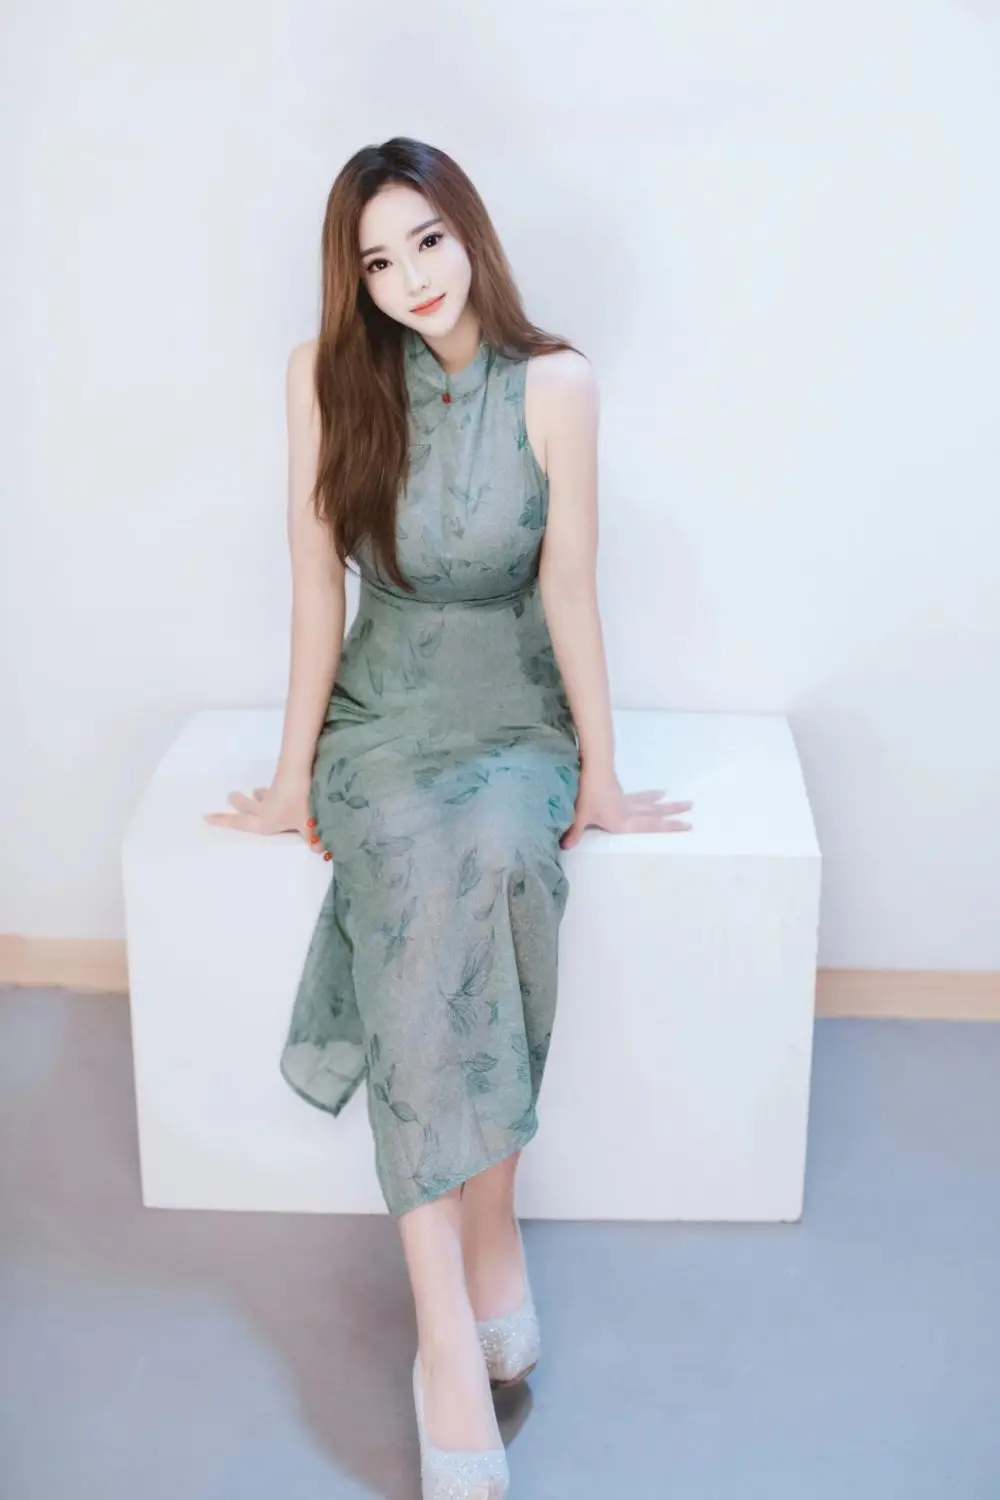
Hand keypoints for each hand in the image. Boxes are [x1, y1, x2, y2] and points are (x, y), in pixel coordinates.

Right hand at [203, 777, 329, 857]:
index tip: (206, 817)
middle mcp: (264, 808)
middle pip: (244, 806)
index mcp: (265, 821)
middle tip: (230, 797)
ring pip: (259, 795)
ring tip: (255, 792)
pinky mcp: (281, 782)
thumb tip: (319, 850)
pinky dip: (273, 791)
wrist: (299, 772)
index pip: (239, 823)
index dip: (223, 821)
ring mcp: (272, 794)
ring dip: (256, 795)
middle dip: (237, 803)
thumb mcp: (308, 824)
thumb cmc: (299, 803)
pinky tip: (282, 788)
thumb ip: (313, 837)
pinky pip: (274, 789)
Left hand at [560, 769, 692, 849]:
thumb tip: (565, 847)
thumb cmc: (588, 796)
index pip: (652, 826)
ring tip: (669, 797)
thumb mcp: (579, 818)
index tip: (688, 825)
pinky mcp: (617, 790)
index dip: (670, 827)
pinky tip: (645, 794)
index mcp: (623, 821)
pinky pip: (636, 796)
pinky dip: (645, 796)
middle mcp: (629, 811)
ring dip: (659, 801)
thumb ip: (574, 833)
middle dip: (673, 810)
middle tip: (690, 805)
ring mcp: (624, 799)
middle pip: (655, 811)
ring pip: (647, 801)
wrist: (591, 769)